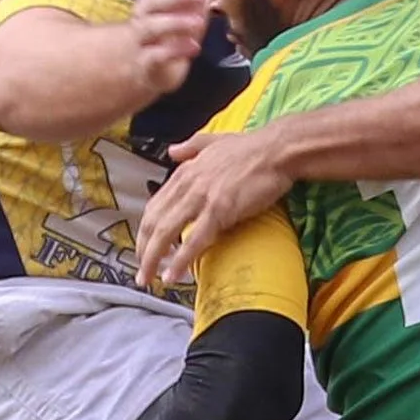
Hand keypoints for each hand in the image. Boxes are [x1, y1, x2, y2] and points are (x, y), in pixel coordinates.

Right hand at [131, 0, 213, 99]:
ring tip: (199, 22)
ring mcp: (143, 39)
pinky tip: (194, 47)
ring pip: (151, 26)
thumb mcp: (186, 8)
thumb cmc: (170, 32)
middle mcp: (143, 15)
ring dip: (177, 21)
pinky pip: (156, 55)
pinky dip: (175, 50)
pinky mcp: (147, 63)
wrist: (149, 69)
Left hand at [135, 126, 294, 290]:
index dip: (145, 231)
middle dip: (143, 250)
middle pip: (154, 222)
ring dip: (153, 260)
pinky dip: (180, 260)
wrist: (277, 150)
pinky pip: (194, 240)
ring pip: (167, 233)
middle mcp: (187, 185)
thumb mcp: (214, 140)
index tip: (144, 247)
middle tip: (141, 271)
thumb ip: (190, 147)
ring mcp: (202, 198)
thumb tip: (172, 151)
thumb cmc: (253, 148)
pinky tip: (172, 275)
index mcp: (185, 172)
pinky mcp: (220, 210)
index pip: (154, 206)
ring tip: (148, 279)